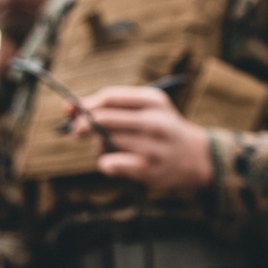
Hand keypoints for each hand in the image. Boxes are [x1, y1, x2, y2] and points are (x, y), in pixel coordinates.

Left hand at [71, 86, 212, 190]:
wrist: (198, 158)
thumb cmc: (164, 129)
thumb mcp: (149, 108)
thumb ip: (113, 106)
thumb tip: (69, 109)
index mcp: (154, 100)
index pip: (109, 97)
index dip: (85, 105)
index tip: (73, 112)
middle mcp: (155, 122)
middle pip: (103, 119)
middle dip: (82, 126)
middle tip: (76, 132)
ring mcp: (152, 147)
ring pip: (104, 142)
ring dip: (97, 146)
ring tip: (109, 148)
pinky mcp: (148, 170)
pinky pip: (110, 164)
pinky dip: (105, 164)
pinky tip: (115, 163)